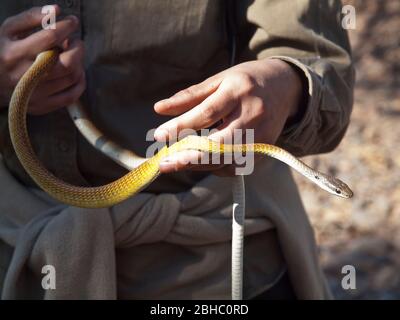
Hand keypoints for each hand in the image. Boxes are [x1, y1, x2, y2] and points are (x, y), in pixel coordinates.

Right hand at [0, 6, 84, 114]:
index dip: (67, 26)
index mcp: (15, 53)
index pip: (51, 37)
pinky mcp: (42, 106)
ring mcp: (35, 93)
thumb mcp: (9, 30)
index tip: (73, 21)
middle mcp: (27, 76)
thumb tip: (56, 10)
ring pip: (72, 77)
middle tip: (75, 41)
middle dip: (78, 48)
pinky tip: (76, 72)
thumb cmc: (2, 51)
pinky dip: (80, 82)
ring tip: (71, 55)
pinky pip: (72, 95)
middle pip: (68, 62)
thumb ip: (31, 17)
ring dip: (79, 63)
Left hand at [154, 58, 302, 175]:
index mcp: (239, 91)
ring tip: (174, 163)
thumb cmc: (246, 81)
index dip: (182, 126)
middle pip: (219, 144)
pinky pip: (236, 166)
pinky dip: (215, 167)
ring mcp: (262, 135)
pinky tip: (200, 162)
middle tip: (163, 163)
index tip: (158, 135)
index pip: (208, 113)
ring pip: (227, 160)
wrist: (285, 88)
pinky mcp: (265, 150)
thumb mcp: (219, 80)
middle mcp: (253, 115)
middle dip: (189, 157)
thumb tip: (158, 109)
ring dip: (198, 165)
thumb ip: (190, 96)